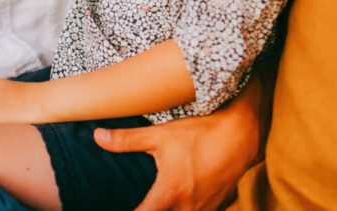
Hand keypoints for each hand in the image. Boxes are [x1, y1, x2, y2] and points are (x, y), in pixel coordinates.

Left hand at [93, 99, 259, 210]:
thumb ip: (126, 140)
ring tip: (159, 203)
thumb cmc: (199, 134)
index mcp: (169, 193)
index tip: (113, 209)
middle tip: (145, 204)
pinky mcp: (216, 207)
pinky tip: (180, 203)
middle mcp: (188, 208)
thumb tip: (96, 136)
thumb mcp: (160, 135)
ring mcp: (204, 210)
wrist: (240, 134)